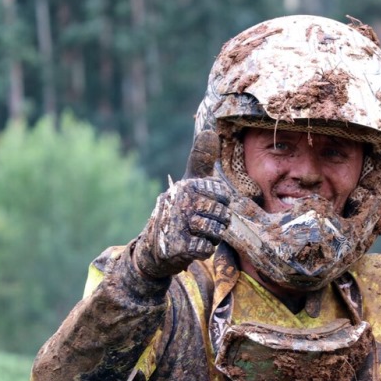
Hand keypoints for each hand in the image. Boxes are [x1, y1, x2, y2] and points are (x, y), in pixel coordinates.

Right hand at [132, 132, 230, 278]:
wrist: (156, 246)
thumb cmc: (179, 210)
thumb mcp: (189, 183)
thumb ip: (201, 160)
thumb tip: (209, 130)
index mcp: (187, 185)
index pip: (225, 197)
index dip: (220, 205)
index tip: (204, 205)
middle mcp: (181, 202)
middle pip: (223, 215)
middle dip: (217, 224)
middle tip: (199, 223)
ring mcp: (178, 224)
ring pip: (216, 233)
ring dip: (210, 237)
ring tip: (194, 233)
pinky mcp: (177, 246)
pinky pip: (207, 249)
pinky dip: (202, 250)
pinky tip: (189, 245)